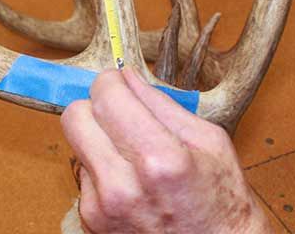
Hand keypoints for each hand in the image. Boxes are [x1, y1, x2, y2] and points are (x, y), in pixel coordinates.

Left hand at [60, 68, 272, 232]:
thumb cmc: (221, 200)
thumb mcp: (209, 142)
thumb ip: (161, 103)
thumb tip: (126, 76)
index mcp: (159, 160)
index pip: (106, 97)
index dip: (109, 81)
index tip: (117, 81)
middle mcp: (123, 185)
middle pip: (75, 115)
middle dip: (95, 105)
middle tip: (118, 111)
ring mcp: (102, 205)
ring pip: (74, 142)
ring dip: (96, 136)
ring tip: (128, 150)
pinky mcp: (90, 218)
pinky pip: (82, 171)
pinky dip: (100, 167)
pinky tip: (128, 180)